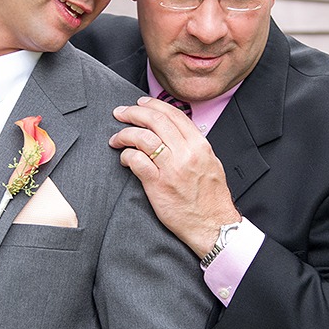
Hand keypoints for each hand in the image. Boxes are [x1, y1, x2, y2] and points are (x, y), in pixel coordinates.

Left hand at [110, 97, 240, 257]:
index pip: (173, 114)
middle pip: (155, 121)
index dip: (153, 105)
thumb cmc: (211, 197)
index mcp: (200, 145)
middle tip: (120, 113)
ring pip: (143, 138)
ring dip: (125, 133)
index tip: (140, 103)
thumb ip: (194, 145)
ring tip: (116, 138)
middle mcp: (186, 153)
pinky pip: (137, 161)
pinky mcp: (158, 185)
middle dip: (133, 113)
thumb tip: (175, 131)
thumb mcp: (210, 163)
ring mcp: (172, 168)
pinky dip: (126, 155)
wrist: (213, 225)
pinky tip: (124, 159)